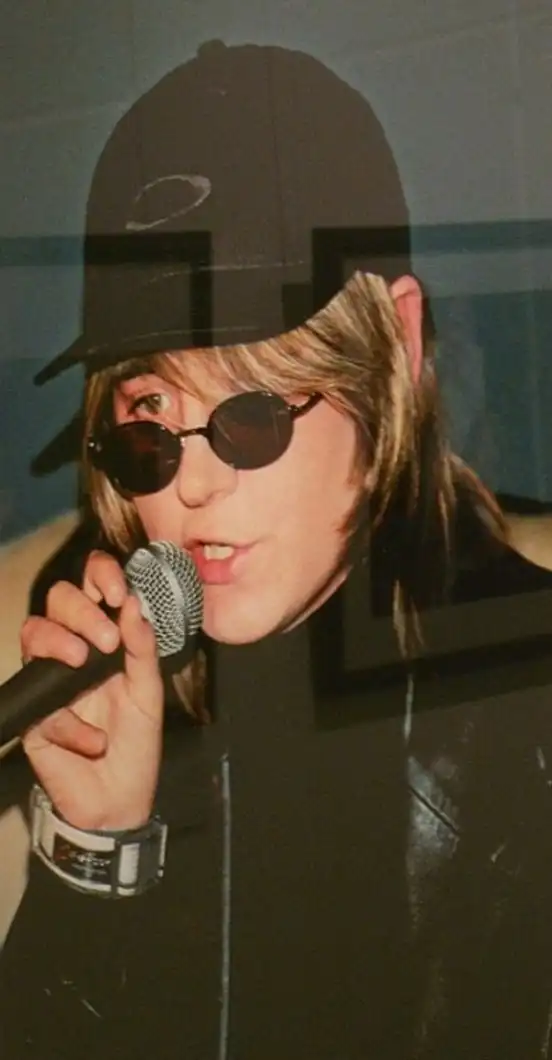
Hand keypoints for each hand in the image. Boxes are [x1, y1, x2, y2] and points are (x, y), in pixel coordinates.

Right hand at [20, 551, 163, 830]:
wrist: (120, 801)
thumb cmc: (136, 744)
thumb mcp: (149, 694)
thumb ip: (142, 650)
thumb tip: (134, 606)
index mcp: (106, 639)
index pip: (94, 588)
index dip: (100, 575)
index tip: (117, 590)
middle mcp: (75, 650)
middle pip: (59, 600)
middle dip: (80, 610)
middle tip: (105, 641)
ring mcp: (50, 680)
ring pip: (33, 633)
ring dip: (58, 642)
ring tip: (83, 665)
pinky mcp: (34, 716)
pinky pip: (41, 704)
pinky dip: (71, 725)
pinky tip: (94, 741)